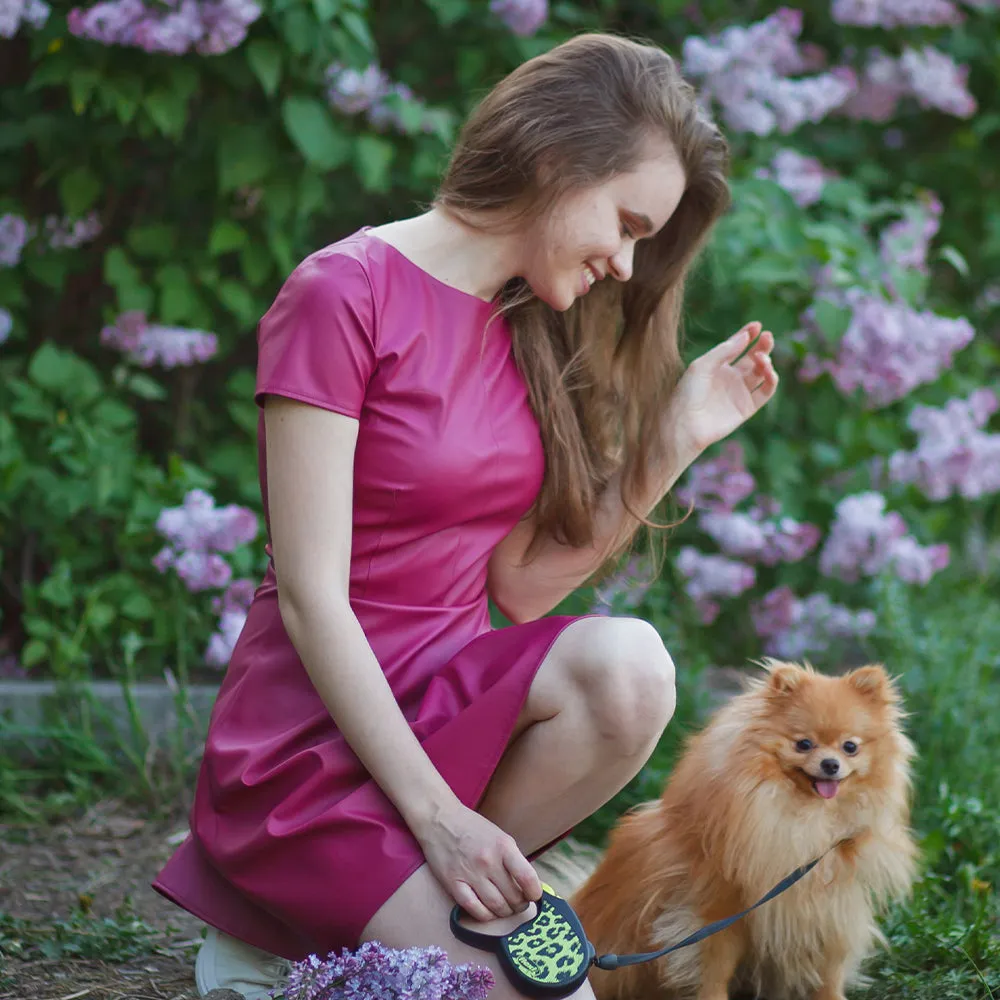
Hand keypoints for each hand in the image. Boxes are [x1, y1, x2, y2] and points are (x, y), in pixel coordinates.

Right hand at [412, 799, 541, 921]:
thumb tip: (529, 884)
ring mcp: (470, 873)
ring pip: (496, 906)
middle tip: (519, 904)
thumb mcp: (500, 836)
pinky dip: (485, 916)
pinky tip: (488, 911)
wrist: (440, 819)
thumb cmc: (473, 828)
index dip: (535, 893)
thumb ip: (514, 859)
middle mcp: (488, 861)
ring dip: (505, 912)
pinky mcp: (453, 884)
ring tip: (505, 908)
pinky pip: (474, 909)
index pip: (527, 877)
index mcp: (504, 846)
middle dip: (520, 905)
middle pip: (513, 897)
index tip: (534, 896)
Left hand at [668, 321, 778, 456]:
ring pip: (761, 373)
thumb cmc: (687, 394)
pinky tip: (768, 370)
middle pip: (752, 358)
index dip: (746, 335)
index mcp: (716, 367)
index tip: (756, 326)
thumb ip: (724, 351)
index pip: (736, 347)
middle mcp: (729, 378)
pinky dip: (772, 380)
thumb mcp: (702, 366)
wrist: (685, 424)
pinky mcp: (747, 408)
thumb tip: (746, 336)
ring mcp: (739, 393)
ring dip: (765, 362)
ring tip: (761, 357)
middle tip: (768, 337)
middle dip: (762, 346)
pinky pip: (765, 392)